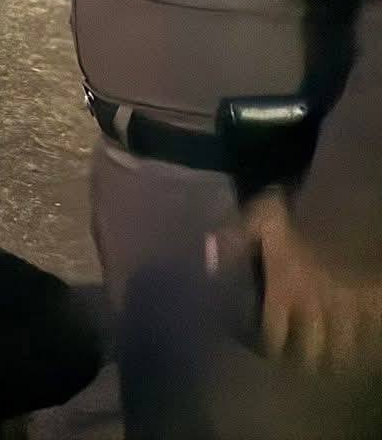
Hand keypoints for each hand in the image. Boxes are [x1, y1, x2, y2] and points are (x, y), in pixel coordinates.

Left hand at [233, 189, 381, 371]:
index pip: (271, 338)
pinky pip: (371, 341)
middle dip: (300, 361)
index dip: (263, 347)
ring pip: (342, 355)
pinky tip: (357, 349)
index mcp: (284, 294)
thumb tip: (207, 253)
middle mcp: (315, 312)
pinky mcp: (374, 310)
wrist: (346, 211)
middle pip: (309, 355)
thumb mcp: (258, 218)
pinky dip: (363, 349)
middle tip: (293, 357)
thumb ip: (233, 238)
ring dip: (332, 360)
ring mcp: (348, 315)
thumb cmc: (298, 215)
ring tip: (325, 360)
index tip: (256, 343)